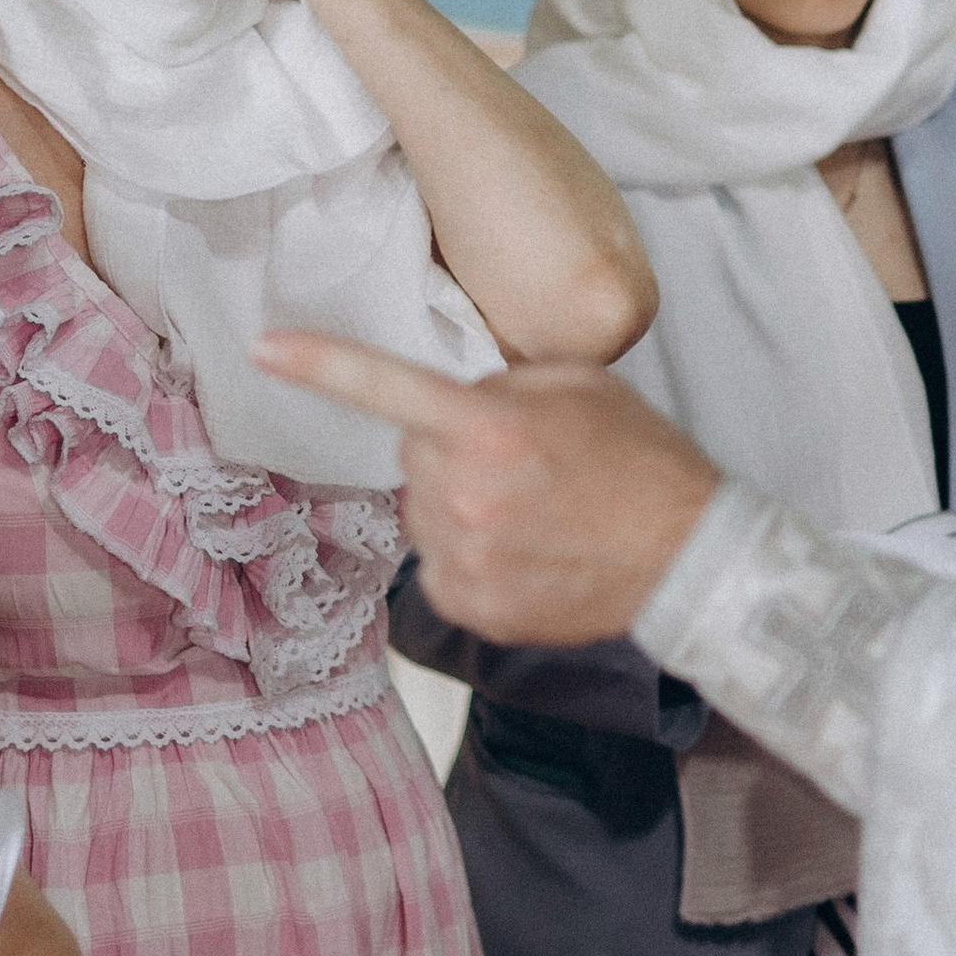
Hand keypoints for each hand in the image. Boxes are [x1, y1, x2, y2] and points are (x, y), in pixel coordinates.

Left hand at [254, 333, 720, 641]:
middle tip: (523, 462)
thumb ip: (502, 383)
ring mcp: (465, 557)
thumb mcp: (579, 386)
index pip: (388, 388)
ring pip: (424, 511)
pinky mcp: (472, 606)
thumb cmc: (643, 463)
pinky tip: (527, 552)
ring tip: (534, 512)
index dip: (322, 366)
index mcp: (490, 428)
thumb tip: (454, 399)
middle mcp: (466, 493)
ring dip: (460, 504)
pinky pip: (440, 566)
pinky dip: (471, 556)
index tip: (265, 348)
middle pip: (413, 454)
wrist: (690, 558)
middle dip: (452, 449)